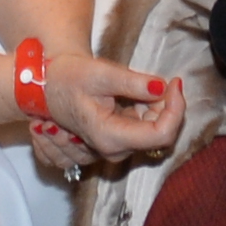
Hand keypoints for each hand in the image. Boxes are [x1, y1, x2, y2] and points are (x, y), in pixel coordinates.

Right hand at [42, 48, 185, 165]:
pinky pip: (144, 128)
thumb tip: (162, 86)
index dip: (176, 109)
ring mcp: (116, 148)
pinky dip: (146, 109)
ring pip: (153, 131)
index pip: (161, 135)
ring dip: (155, 106)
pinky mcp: (118, 141)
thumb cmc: (70, 78)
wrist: (49, 86)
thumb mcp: (100, 74)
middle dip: (165, 105)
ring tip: (136, 85)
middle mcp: (114, 151)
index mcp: (109, 137)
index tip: (174, 81)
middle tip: (156, 79)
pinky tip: (130, 94)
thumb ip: (132, 83)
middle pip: (160, 134)